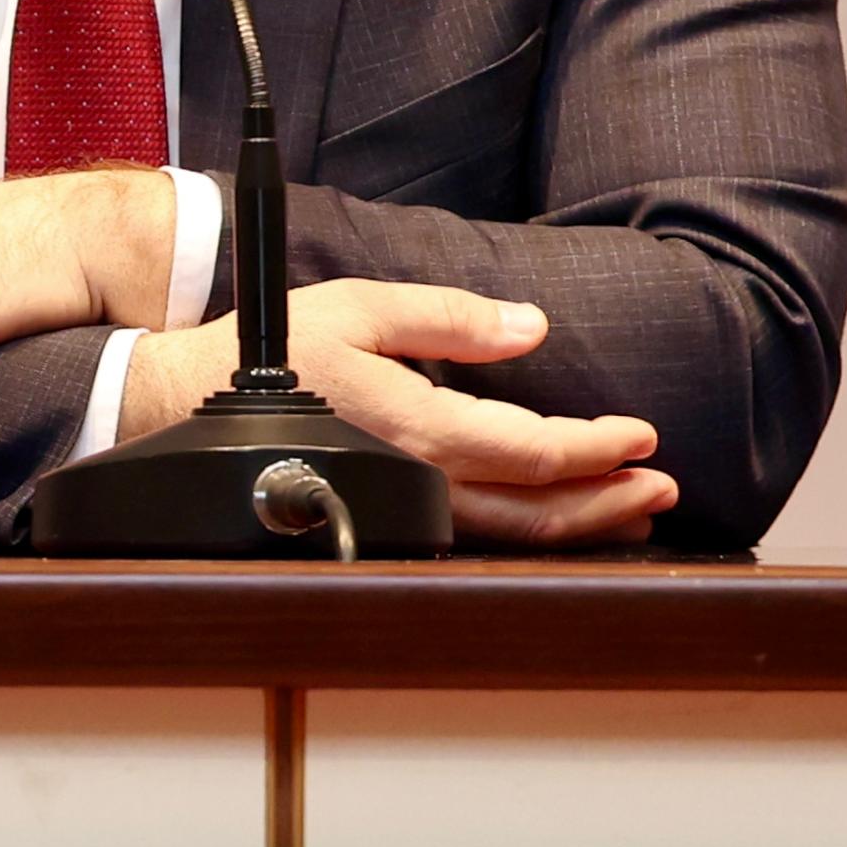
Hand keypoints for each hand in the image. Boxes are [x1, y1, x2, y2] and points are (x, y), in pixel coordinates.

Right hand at [118, 281, 676, 544]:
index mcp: (416, 429)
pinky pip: (476, 539)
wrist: (187, 406)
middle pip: (536, 513)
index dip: (597, 445)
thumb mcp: (360, 307)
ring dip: (580, 526)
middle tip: (660, 485)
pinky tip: (557, 521)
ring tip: (631, 508)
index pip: (533, 449)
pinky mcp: (386, 517)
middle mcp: (416, 483)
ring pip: (509, 538)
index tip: (641, 433)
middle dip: (607, 501)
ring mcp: (401, 510)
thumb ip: (450, 316)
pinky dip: (531, 535)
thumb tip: (529, 325)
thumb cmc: (271, 353)